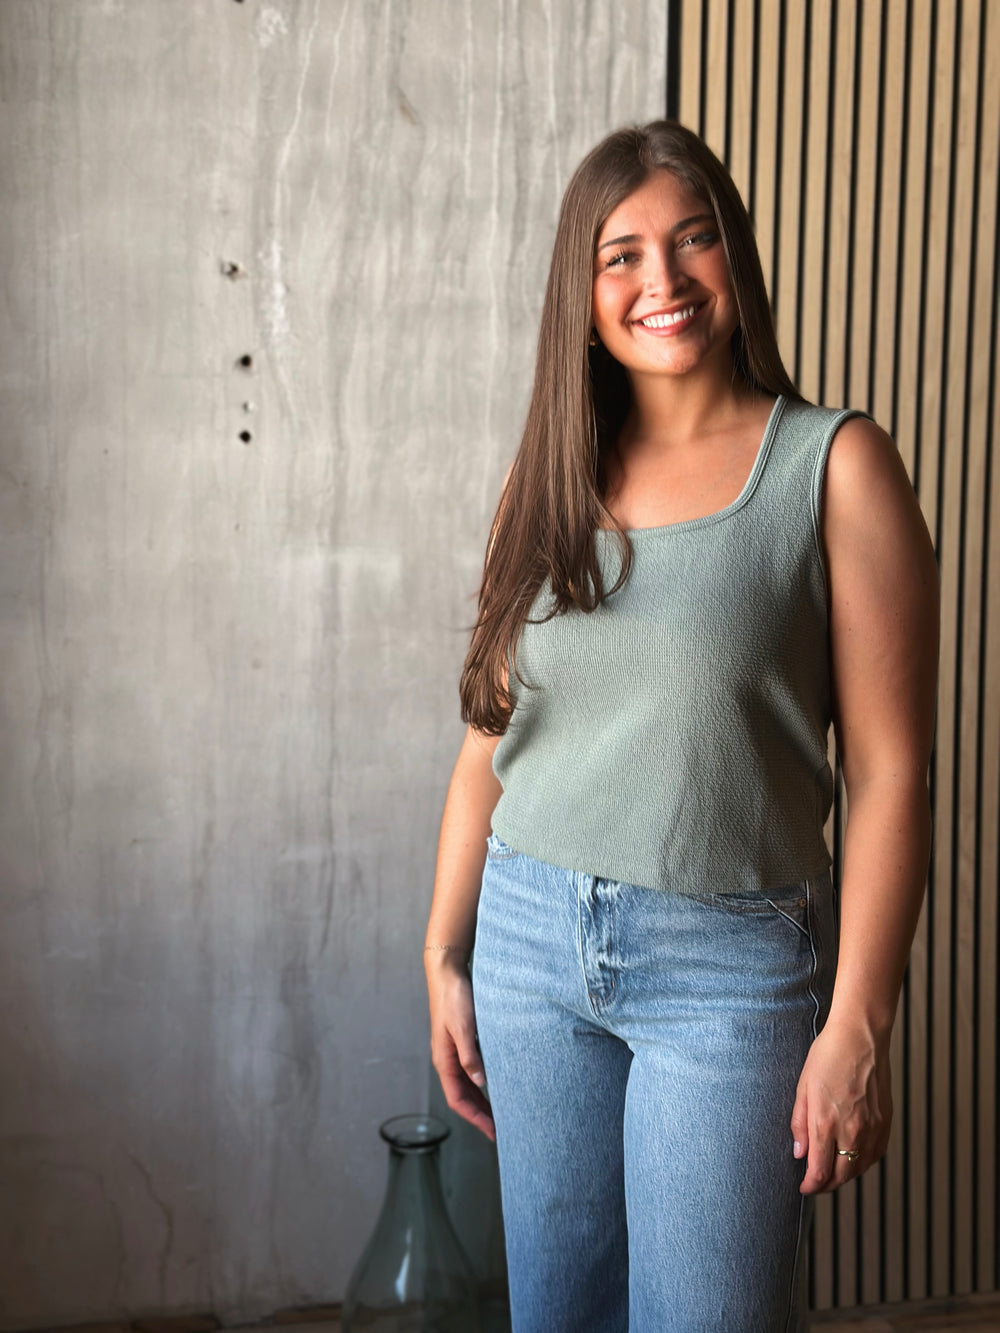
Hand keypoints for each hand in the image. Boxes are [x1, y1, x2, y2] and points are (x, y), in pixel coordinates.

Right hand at [426, 953, 494, 1140]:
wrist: (447, 972)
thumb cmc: (454, 998)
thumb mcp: (463, 1028)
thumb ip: (470, 1056)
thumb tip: (480, 1082)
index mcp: (444, 1060)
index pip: (458, 1099)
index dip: (475, 1118)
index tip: (493, 1132)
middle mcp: (447, 1059)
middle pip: (463, 1096)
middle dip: (480, 1115)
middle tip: (500, 1130)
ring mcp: (453, 1050)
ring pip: (467, 1084)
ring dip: (481, 1100)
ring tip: (500, 1113)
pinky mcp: (461, 1040)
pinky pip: (471, 1069)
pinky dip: (482, 1082)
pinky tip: (495, 1083)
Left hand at [790, 1017, 891, 1193]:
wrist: (860, 1037)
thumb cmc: (828, 1056)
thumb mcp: (803, 1087)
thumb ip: (800, 1124)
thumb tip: (799, 1154)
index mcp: (826, 1123)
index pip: (819, 1171)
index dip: (810, 1186)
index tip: (804, 1188)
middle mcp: (852, 1130)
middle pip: (841, 1176)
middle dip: (826, 1185)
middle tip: (815, 1184)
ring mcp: (872, 1128)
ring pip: (860, 1168)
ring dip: (845, 1176)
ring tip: (832, 1173)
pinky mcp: (886, 1122)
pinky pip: (876, 1154)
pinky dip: (864, 1163)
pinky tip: (854, 1159)